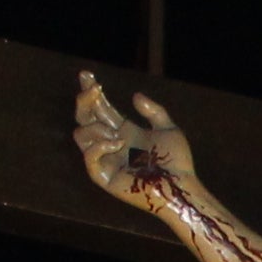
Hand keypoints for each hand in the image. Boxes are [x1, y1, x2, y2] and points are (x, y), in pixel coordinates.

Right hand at [72, 70, 195, 207]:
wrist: (180, 187)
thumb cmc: (177, 162)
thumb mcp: (168, 129)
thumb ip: (153, 111)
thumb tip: (134, 96)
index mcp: (124, 131)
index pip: (100, 108)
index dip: (91, 91)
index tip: (86, 74)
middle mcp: (111, 144)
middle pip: (84, 118)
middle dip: (85, 101)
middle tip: (94, 89)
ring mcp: (106, 161)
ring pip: (81, 135)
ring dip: (97, 128)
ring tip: (119, 136)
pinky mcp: (104, 177)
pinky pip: (89, 157)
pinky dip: (100, 146)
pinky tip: (118, 143)